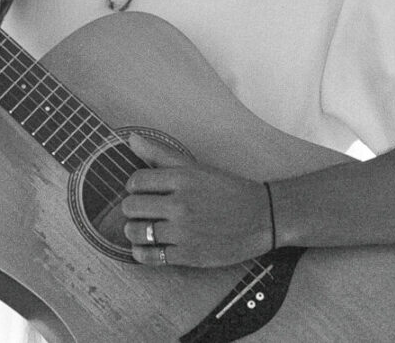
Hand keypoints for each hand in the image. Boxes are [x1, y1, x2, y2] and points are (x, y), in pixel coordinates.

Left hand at [121, 134, 273, 267]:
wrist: (263, 218)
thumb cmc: (227, 190)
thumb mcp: (195, 167)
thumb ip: (160, 153)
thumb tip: (131, 138)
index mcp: (182, 179)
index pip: (135, 181)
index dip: (133, 186)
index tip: (140, 191)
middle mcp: (181, 205)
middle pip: (131, 207)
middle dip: (131, 208)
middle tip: (140, 210)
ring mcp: (184, 232)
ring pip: (137, 232)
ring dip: (133, 231)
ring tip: (142, 229)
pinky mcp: (190, 255)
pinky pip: (151, 257)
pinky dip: (142, 254)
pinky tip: (145, 248)